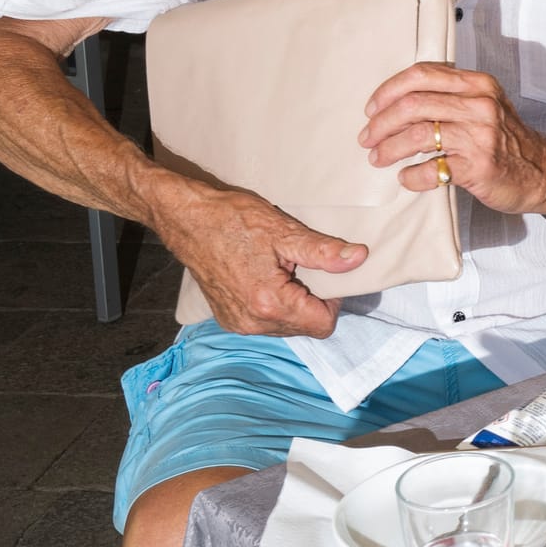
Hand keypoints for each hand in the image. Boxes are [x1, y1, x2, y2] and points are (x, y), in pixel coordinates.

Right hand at [158, 180, 366, 337]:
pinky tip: (266, 278)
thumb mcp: (284, 231)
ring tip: (282, 272)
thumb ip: (323, 252)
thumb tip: (359, 258)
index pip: (323, 324)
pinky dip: (275, 306)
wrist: (186, 219)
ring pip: (287, 327)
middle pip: (306, 328)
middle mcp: (252, 322)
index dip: (333, 300)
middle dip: (313, 301)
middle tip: (301, 268)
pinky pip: (266, 323)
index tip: (324, 274)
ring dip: (294, 305)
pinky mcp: (228, 319)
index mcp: (269, 304)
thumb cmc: (232, 220)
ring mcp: (237, 323)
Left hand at [359, 61, 545, 216]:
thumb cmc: (506, 140)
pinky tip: (406, 178)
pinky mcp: (479, 167)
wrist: (543, 172)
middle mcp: (480, 105)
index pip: (421, 75)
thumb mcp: (485, 105)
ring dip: (389, 148)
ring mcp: (480, 137)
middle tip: (368, 138)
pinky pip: (432, 170)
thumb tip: (396, 101)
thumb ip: (449, 95)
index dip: (388, 91)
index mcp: (478, 84)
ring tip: (378, 158)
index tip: (372, 109)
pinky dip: (411, 176)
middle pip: (413, 105)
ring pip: (417, 136)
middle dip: (381, 123)